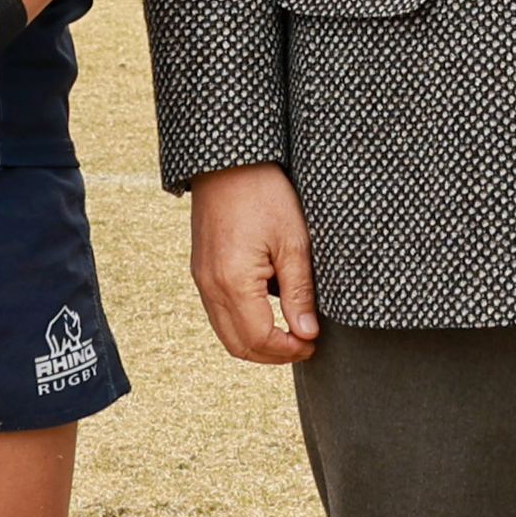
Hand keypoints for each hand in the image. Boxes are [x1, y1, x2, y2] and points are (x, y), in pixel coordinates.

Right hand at [187, 162, 319, 359]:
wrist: (228, 161)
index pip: (260, 339)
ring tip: (290, 332)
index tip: (314, 344)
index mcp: (233, 282)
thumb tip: (307, 334)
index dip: (289, 350)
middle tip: (304, 345)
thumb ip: (298, 292)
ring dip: (256, 342)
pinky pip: (218, 312)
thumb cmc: (265, 194)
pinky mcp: (201, 269)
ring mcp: (202, 279)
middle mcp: (210, 287)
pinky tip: (270, 310)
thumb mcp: (294, 242)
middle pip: (238, 346)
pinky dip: (243, 323)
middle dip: (272, 355)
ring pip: (225, 333)